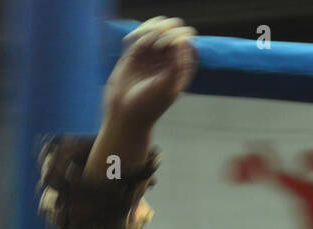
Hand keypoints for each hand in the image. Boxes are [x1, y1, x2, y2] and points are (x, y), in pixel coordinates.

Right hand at [103, 17, 197, 134]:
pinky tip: (135, 40)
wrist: (125, 115)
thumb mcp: (167, 86)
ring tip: (146, 40)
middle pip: (174, 31)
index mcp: (180, 68)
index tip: (171, 45)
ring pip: (158, 29)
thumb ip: (177, 63)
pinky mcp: (134, 55)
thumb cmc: (149, 105)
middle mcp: (167, 60)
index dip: (181, 37)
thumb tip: (183, 39)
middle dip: (168, 29)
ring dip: (154, 28)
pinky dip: (141, 33)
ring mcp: (151, 56)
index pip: (187, 42)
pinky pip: (141, 35)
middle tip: (158, 43)